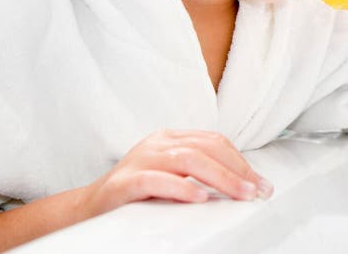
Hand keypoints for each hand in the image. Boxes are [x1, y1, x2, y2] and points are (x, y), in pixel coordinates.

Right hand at [77, 129, 273, 220]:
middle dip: (237, 170)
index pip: (214, 141)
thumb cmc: (135, 194)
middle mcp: (157, 144)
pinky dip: (180, 188)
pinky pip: (155, 180)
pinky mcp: (124, 182)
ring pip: (187, 159)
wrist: (87, 208)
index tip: (261, 183)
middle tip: (258, 191)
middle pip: (206, 148)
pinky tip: (199, 197)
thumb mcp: (171, 176)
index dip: (241, 162)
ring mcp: (140, 160)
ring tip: (240, 194)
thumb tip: (241, 185)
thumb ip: (198, 173)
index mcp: (170, 138)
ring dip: (220, 178)